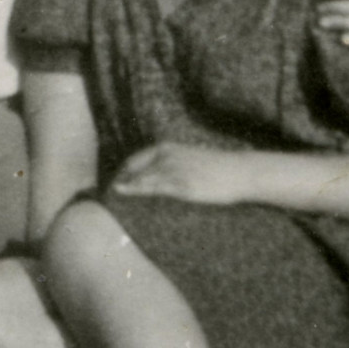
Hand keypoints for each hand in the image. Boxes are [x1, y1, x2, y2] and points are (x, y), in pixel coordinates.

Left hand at [110, 143, 245, 205]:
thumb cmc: (217, 168)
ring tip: (112, 199)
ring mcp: (174, 170)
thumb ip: (171, 165)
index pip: (134, 160)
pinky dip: (137, 190)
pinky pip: (153, 187)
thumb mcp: (189, 160)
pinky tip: (126, 194)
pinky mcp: (181, 185)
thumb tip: (156, 177)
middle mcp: (167, 156)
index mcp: (168, 148)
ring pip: (140, 177)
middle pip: (133, 169)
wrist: (240, 172)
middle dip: (119, 181)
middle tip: (108, 195)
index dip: (122, 173)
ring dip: (125, 187)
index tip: (114, 185)